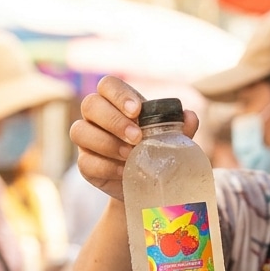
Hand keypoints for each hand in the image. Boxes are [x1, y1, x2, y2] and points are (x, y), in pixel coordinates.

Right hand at [69, 75, 198, 200]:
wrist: (147, 186)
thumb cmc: (157, 153)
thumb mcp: (171, 139)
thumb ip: (180, 127)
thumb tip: (189, 117)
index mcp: (116, 102)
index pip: (108, 85)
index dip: (119, 95)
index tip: (137, 111)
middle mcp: (96, 117)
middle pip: (90, 105)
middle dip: (114, 120)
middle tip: (137, 138)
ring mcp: (87, 140)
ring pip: (80, 131)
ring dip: (108, 143)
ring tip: (131, 156)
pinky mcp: (85, 164)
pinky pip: (85, 162)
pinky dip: (106, 167)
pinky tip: (124, 172)